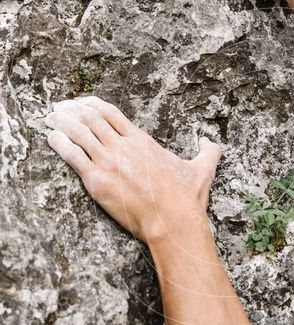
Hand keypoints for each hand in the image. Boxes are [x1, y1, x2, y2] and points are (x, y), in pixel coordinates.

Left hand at [46, 97, 220, 243]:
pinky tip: (50, 138)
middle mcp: (123, 146)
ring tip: (49, 118)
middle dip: (71, 110)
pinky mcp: (98, 181)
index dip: (92, 104)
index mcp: (142, 140)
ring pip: (79, 133)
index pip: (111, 113)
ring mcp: (109, 162)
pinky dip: (60, 144)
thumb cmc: (187, 199)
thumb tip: (212, 143)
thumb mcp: (202, 170)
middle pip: (90, 118)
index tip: (81, 103)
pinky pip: (73, 156)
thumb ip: (208, 152)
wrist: (173, 221)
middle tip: (59, 107)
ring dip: (61, 123)